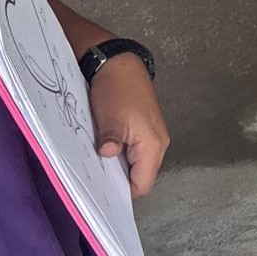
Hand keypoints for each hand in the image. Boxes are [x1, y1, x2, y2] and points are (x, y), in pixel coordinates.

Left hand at [89, 54, 169, 197]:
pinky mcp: (146, 127)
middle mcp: (159, 143)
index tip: (101, 189)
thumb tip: (107, 157)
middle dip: (120, 178)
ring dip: (120, 164)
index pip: (142, 185)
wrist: (120, 63)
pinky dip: (122, 152)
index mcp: (154, 145)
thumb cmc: (117, 90)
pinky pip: (136, 150)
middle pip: (142, 175)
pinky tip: (107, 145)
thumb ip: (111, 141)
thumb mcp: (110, 118)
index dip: (122, 191)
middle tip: (96, 175)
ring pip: (138, 162)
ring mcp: (154, 135)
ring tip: (100, 159)